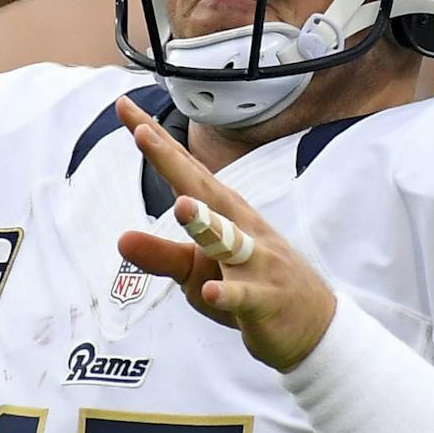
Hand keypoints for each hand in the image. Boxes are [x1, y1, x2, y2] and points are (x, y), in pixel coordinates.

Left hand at [115, 97, 336, 371]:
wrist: (313, 325)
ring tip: (181, 206)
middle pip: (203, 190)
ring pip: (229, 240)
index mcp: (222, 213)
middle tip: (142, 133)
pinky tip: (212, 294)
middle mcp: (240, 227)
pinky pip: (246, 297)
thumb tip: (120, 238)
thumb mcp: (197, 271)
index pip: (184, 170)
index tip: (124, 106)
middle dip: (173, 163)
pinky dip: (230, 296)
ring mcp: (257, 263)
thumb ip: (160, 254)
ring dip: (206, 223)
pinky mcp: (266, 301)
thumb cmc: (249, 284)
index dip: (156, 141)